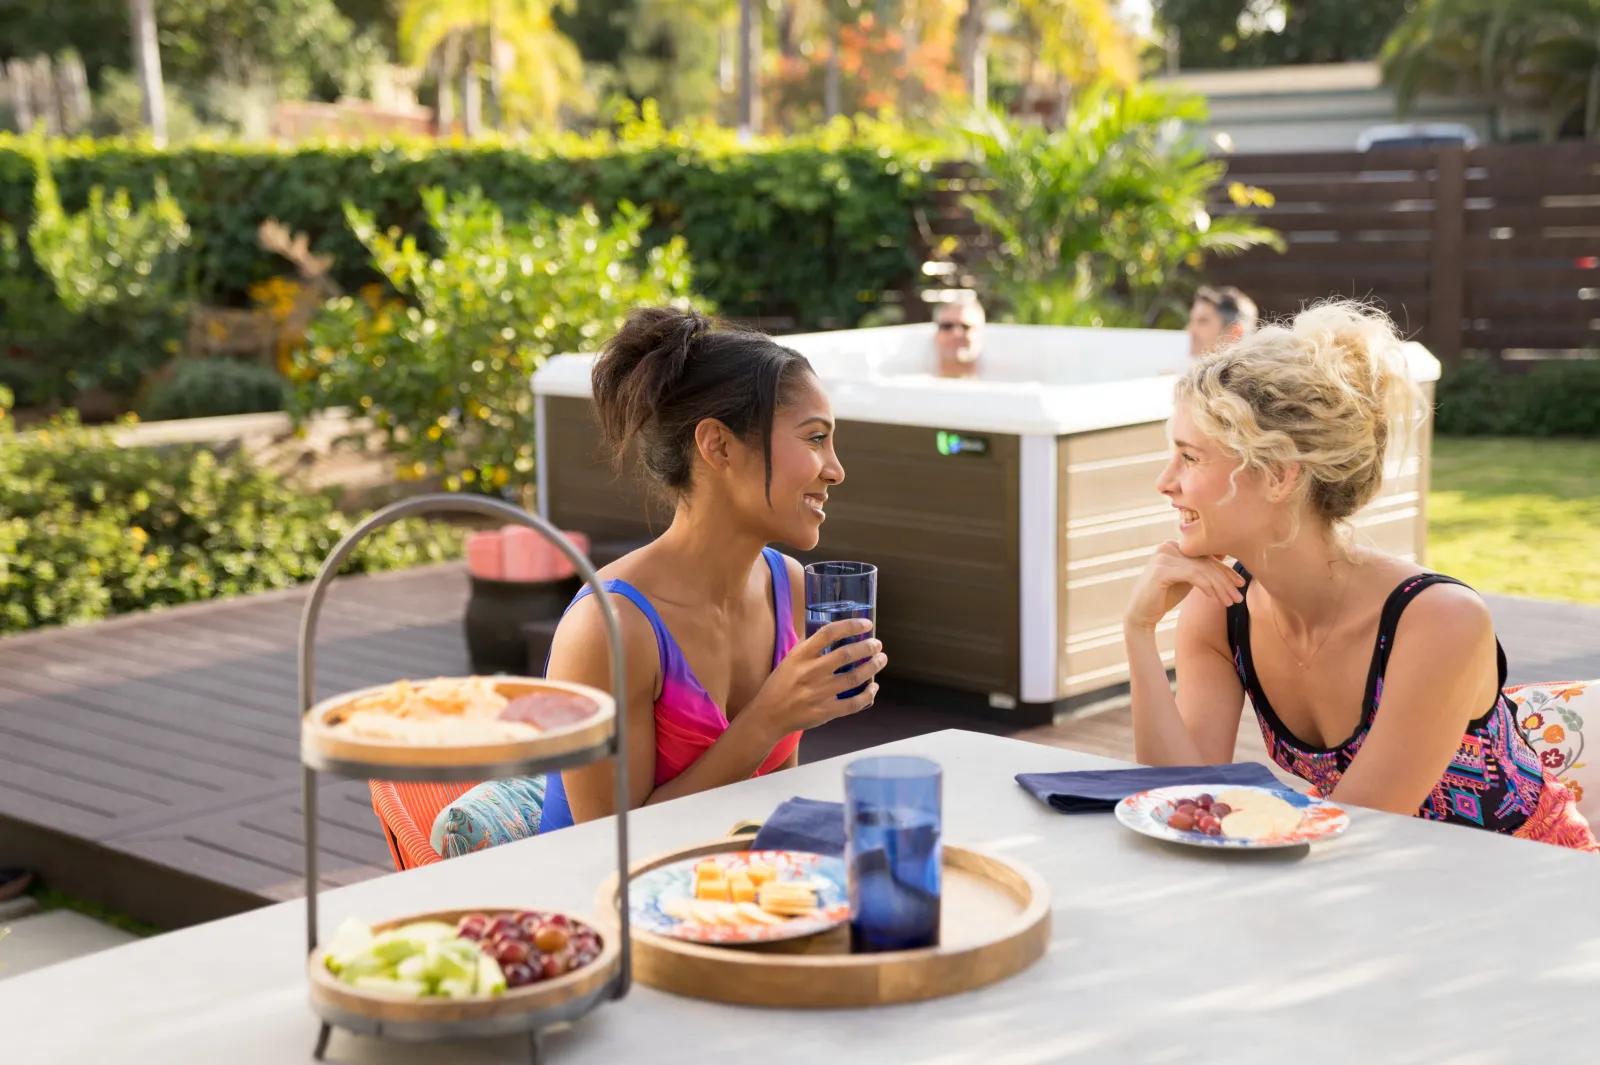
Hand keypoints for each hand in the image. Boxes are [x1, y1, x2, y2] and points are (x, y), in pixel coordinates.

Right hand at [748, 619, 884, 738]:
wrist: (769, 715)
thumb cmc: (780, 684)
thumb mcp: (790, 660)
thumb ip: (809, 646)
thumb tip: (831, 630)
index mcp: (800, 656)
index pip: (828, 633)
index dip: (850, 626)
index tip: (866, 624)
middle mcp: (810, 672)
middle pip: (845, 655)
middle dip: (867, 647)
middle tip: (877, 644)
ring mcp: (818, 693)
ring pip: (853, 678)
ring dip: (871, 667)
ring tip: (881, 660)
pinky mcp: (824, 712)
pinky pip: (852, 703)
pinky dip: (867, 695)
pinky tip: (874, 687)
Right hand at [1124, 541, 1244, 631]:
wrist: (1141, 613)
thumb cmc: (1164, 596)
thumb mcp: (1187, 579)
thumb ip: (1201, 567)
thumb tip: (1224, 554)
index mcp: (1174, 545)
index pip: (1205, 555)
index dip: (1225, 570)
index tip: (1241, 583)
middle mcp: (1167, 546)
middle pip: (1204, 562)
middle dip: (1225, 580)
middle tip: (1238, 596)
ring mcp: (1163, 556)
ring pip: (1201, 569)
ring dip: (1219, 587)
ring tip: (1230, 601)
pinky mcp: (1161, 570)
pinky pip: (1192, 575)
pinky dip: (1207, 586)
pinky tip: (1214, 598)